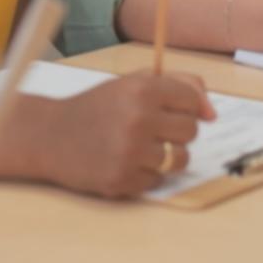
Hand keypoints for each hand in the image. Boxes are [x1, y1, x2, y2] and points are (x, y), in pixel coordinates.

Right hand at [43, 72, 215, 199]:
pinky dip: (146, 174)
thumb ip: (179, 85)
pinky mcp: (122, 179)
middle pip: (191, 131)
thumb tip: (213, 114)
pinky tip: (124, 161)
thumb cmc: (97, 107)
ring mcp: (130, 152)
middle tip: (149, 129)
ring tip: (139, 147)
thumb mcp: (133, 83)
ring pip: (180, 159)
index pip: (191, 100)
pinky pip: (159, 180)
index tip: (166, 109)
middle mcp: (138, 119)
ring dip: (166, 155)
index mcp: (142, 89)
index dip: (182, 106)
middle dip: (175, 131)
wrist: (50, 136)